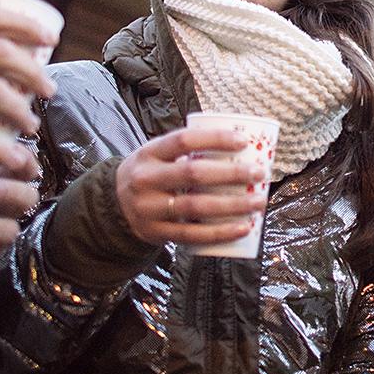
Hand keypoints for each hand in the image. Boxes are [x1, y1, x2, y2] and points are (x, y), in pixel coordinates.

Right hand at [114, 125, 269, 246]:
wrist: (113, 205)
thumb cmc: (152, 173)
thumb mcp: (158, 155)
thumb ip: (188, 150)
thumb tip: (242, 144)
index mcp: (150, 153)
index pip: (182, 140)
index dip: (214, 139)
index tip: (243, 141)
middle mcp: (146, 179)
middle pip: (193, 173)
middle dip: (232, 173)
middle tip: (260, 173)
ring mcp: (149, 208)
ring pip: (196, 207)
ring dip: (232, 205)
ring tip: (259, 201)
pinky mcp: (156, 233)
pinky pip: (192, 235)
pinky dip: (220, 232)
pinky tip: (243, 228)